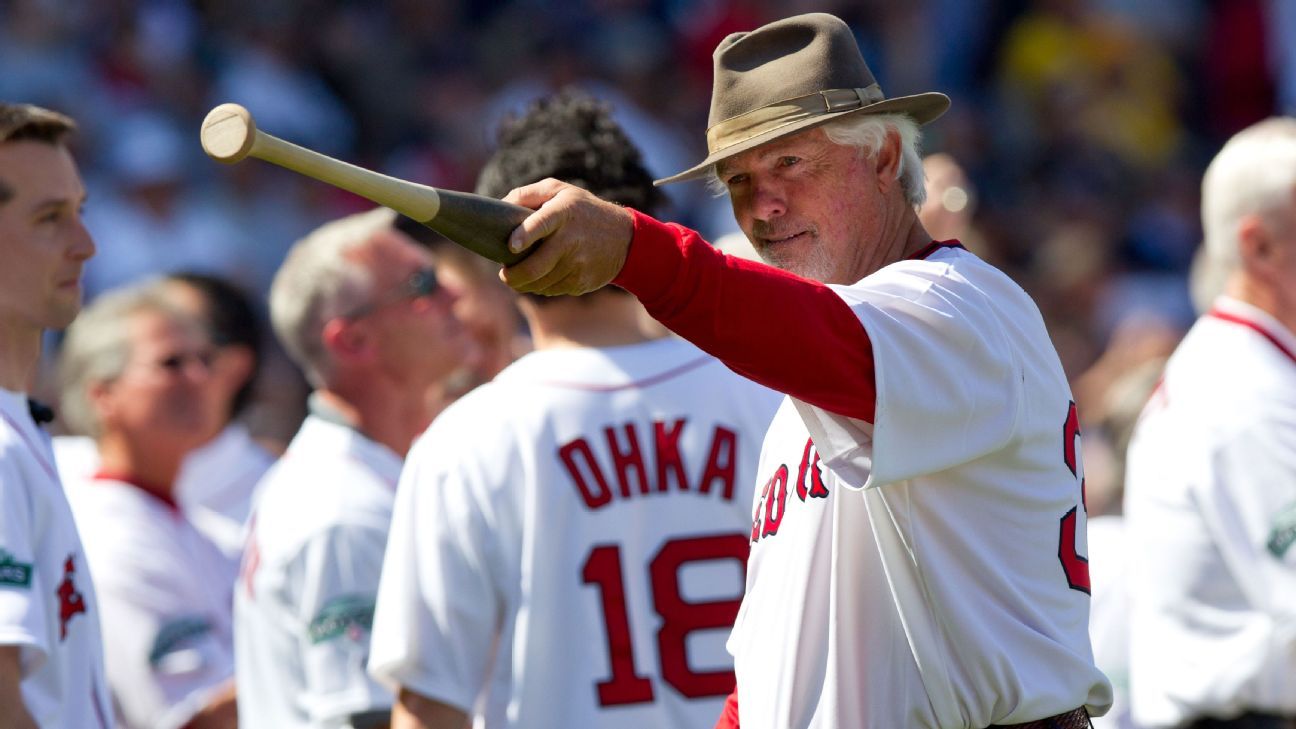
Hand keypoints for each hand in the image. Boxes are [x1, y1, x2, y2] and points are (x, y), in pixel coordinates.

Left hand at [499, 178, 633, 295]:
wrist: (624, 238)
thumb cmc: (583, 210)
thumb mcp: (560, 190)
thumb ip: (527, 194)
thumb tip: (500, 206)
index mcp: (563, 212)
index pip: (541, 223)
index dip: (525, 235)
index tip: (511, 245)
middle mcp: (571, 239)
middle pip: (535, 266)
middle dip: (513, 276)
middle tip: (504, 275)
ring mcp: (577, 263)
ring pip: (540, 283)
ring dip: (524, 284)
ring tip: (518, 276)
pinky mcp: (581, 282)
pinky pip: (552, 290)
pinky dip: (540, 287)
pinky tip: (539, 278)